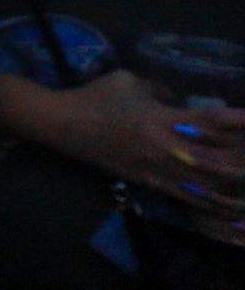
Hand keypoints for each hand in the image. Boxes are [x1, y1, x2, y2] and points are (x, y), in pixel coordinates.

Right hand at [16, 72, 244, 238]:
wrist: (61, 123)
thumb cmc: (95, 97)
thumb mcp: (129, 82)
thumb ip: (160, 91)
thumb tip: (180, 100)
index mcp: (159, 118)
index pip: (207, 121)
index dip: (236, 120)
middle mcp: (163, 147)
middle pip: (215, 157)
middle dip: (241, 156)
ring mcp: (157, 169)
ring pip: (206, 182)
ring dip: (233, 182)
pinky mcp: (148, 182)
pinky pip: (186, 196)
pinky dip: (211, 202)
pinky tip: (231, 207)